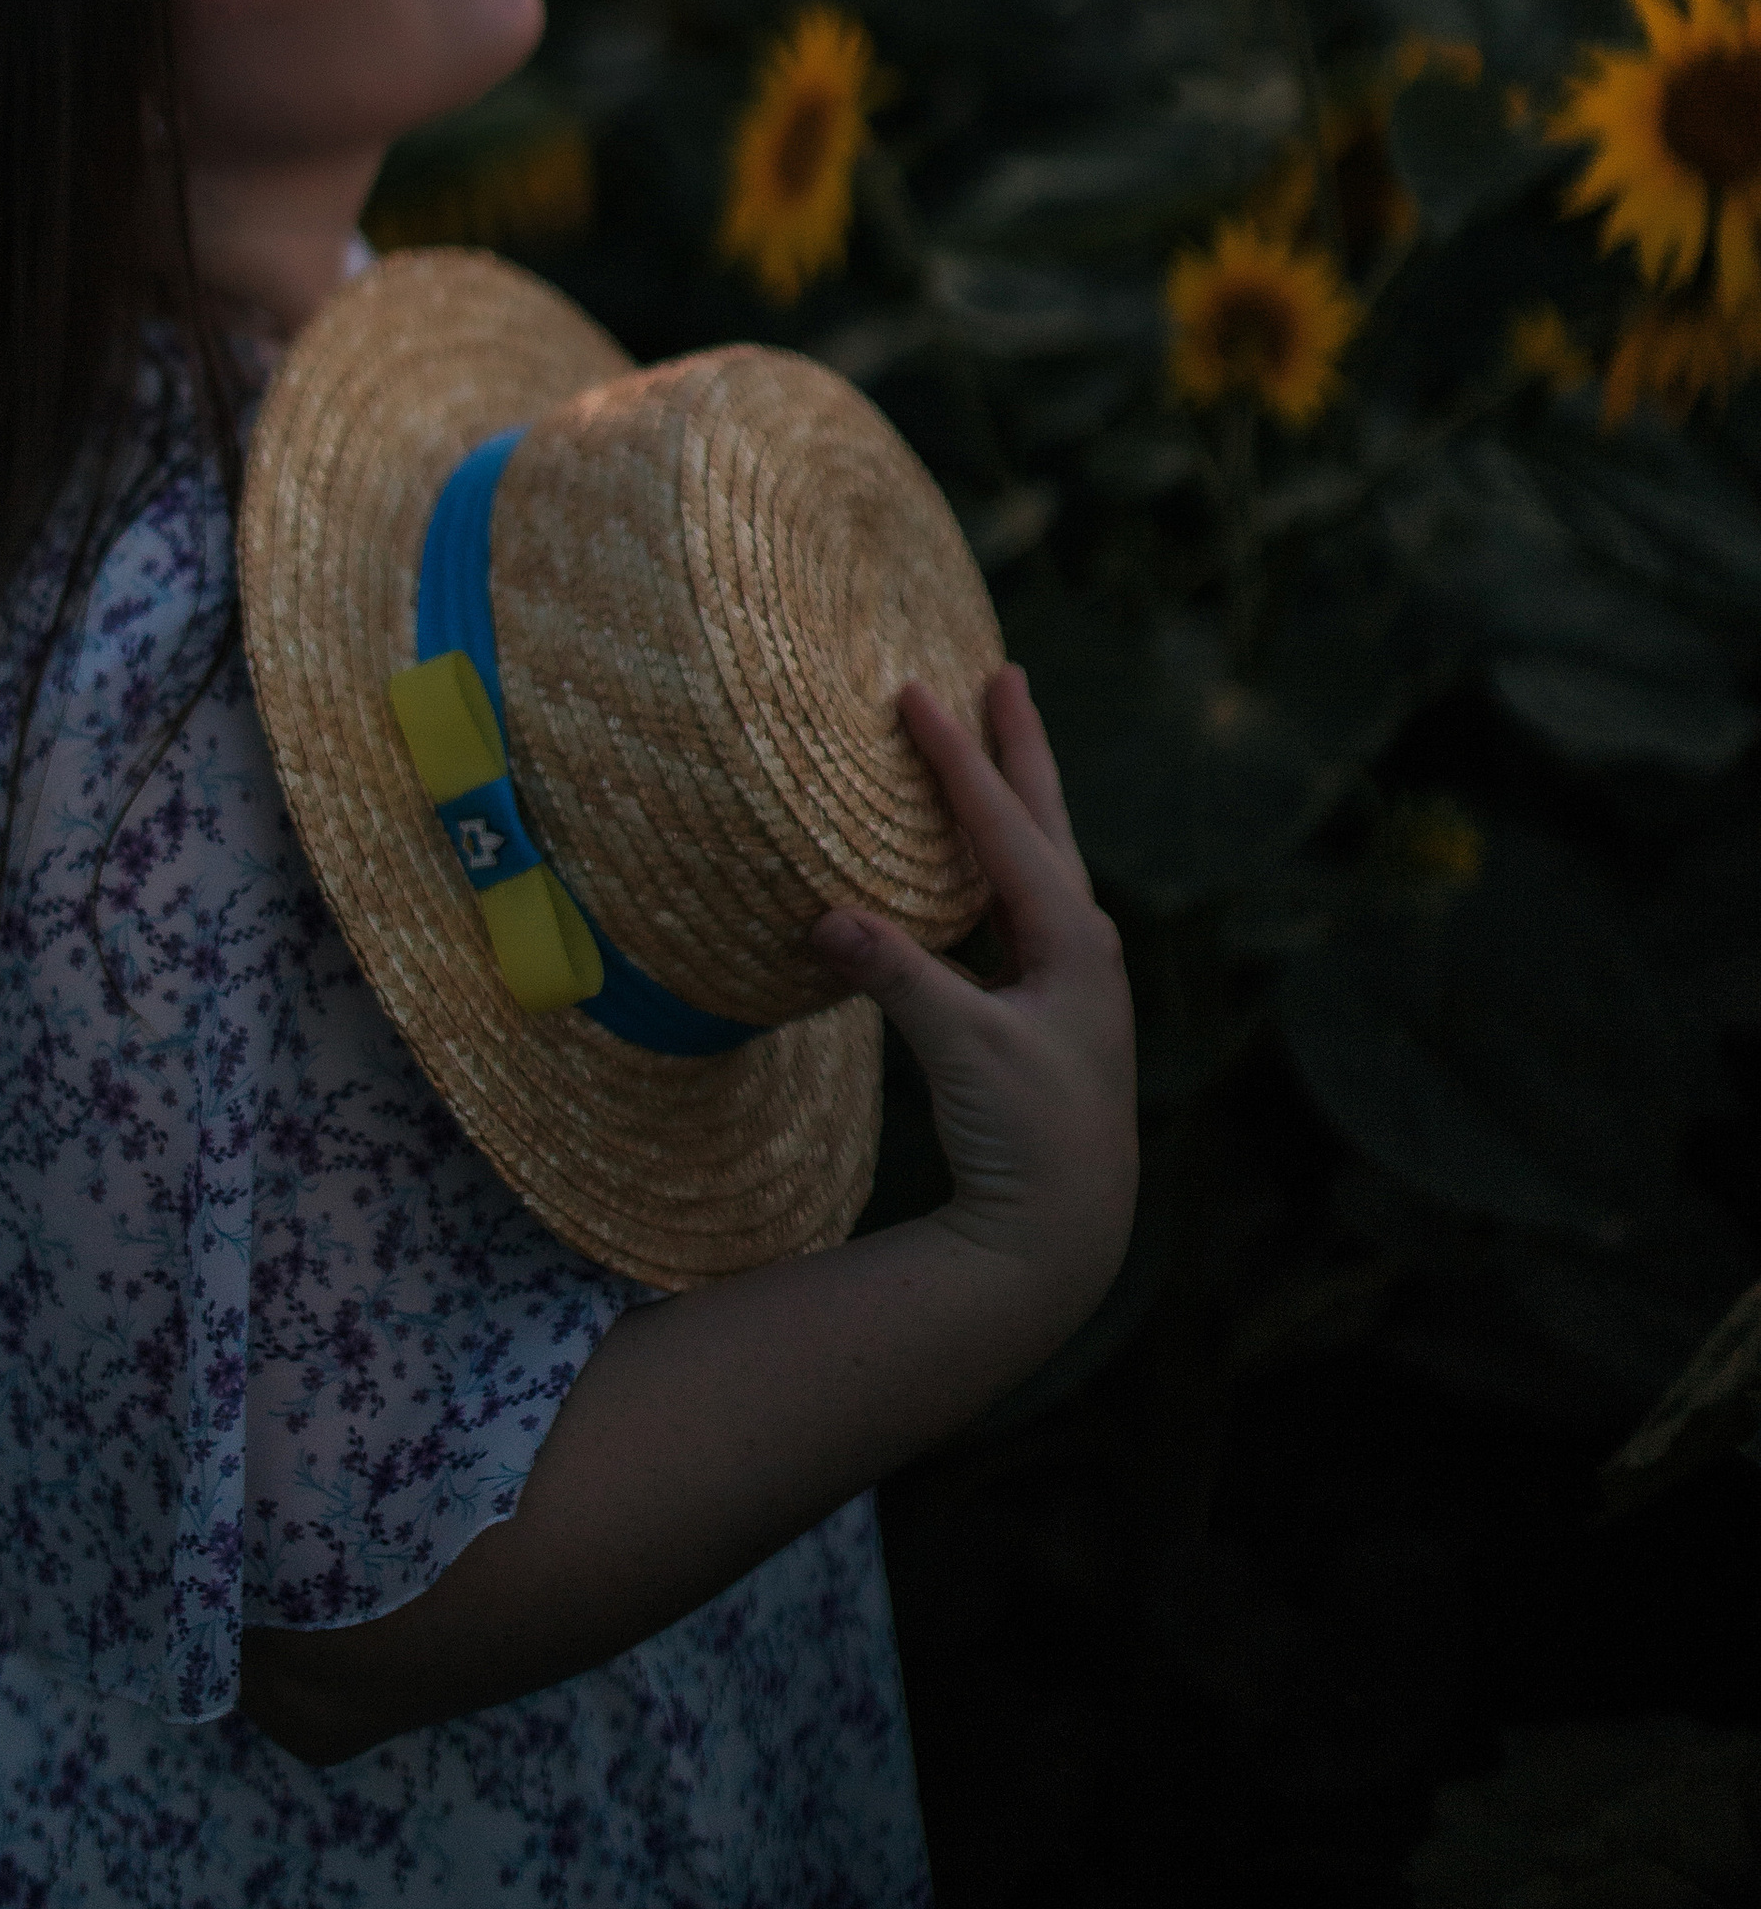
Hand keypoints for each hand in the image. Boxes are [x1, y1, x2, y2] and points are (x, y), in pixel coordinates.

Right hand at [811, 665, 1137, 1308]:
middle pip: (1045, 822)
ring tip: (996, 745)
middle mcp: (1083, 946)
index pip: (1006, 825)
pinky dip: (992, 868)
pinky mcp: (1047, 1011)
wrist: (1065, 1233)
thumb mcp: (962, 1052)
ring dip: (1014, 801)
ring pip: (1037, 862)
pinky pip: (1016, 909)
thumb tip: (824, 914)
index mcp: (1074, 939)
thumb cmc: (1027, 1137)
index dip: (958, 757)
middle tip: (1006, 675)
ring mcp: (1071, 979)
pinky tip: (974, 869)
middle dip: (1019, 748)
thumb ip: (897, 978)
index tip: (916, 692)